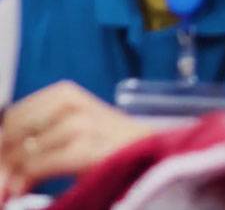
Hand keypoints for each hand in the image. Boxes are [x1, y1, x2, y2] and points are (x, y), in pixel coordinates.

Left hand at [0, 81, 152, 198]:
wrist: (150, 151)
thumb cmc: (109, 143)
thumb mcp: (72, 125)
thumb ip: (38, 133)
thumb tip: (4, 162)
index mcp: (65, 94)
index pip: (14, 116)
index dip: (5, 141)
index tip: (5, 160)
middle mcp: (72, 105)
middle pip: (15, 133)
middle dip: (6, 157)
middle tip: (5, 178)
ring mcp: (80, 126)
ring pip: (23, 152)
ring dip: (11, 174)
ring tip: (14, 187)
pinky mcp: (85, 150)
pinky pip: (37, 167)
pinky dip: (25, 181)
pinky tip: (24, 189)